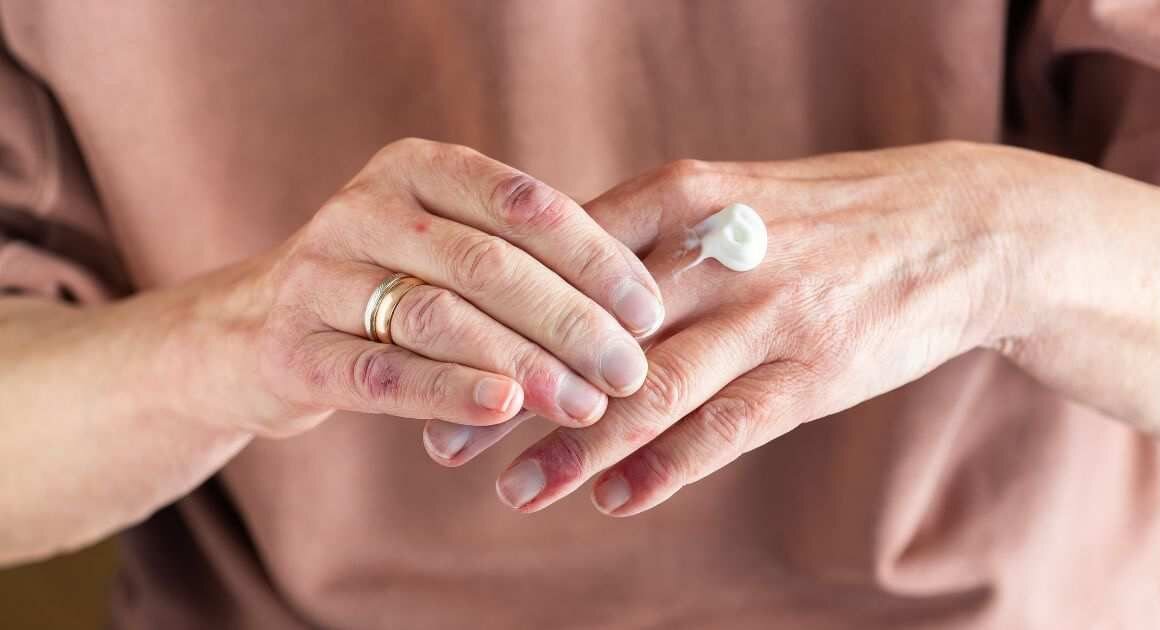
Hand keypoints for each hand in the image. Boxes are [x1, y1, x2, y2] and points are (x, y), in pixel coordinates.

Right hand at [181, 138, 663, 437]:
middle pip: (488, 264)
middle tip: (629, 370)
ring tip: (585, 402)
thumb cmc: (384, 288)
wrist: (250, 332)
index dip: (594, 258)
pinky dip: (449, 391)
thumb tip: (637, 309)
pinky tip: (505, 409)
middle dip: (572, 322)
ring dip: (525, 363)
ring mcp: (318, 277)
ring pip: (439, 317)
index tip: (648, 310)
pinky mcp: (292, 349)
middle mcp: (361, 209)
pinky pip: (383, 373)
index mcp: (412, 168)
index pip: (522, 204)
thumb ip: (519, 258)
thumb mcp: (442, 246)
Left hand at [450, 142, 1058, 513]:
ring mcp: (766, 314)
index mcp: (678, 196)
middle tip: (443, 447)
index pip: (557, 262)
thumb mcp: (725, 198)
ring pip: (648, 390)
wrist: (953, 226)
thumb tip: (547, 283)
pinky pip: (726, 428)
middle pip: (587, 335)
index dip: (490, 316)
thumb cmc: (818, 217)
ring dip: (574, 447)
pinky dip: (665, 468)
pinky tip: (615, 501)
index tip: (434, 361)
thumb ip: (642, 236)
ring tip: (513, 492)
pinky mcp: (814, 371)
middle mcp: (712, 252)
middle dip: (510, 394)